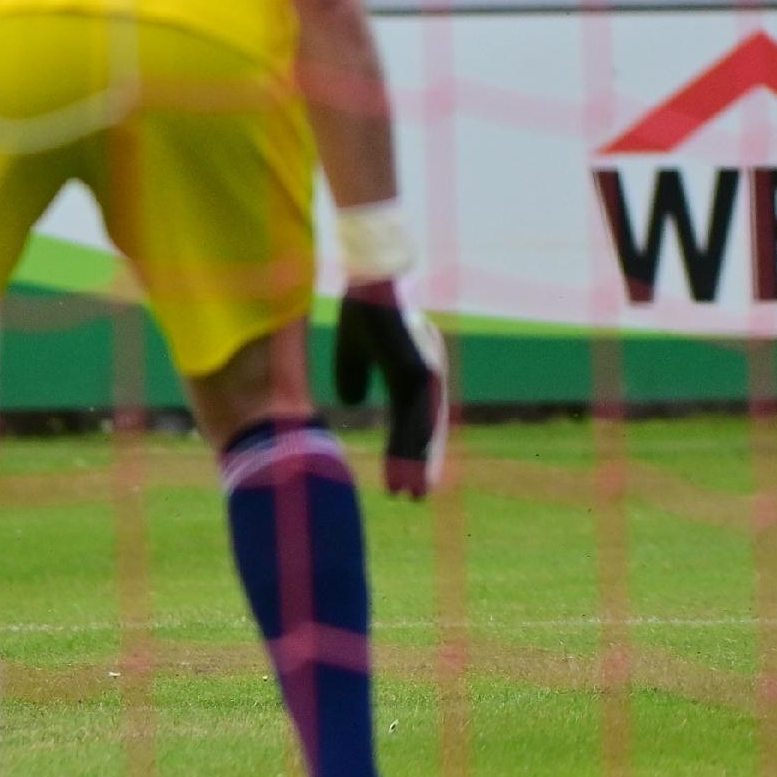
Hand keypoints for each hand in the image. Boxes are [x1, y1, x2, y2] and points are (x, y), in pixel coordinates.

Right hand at [333, 279, 448, 499]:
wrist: (369, 280)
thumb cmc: (362, 309)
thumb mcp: (352, 350)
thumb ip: (352, 376)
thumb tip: (350, 402)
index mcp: (411, 372)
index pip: (412, 419)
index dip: (407, 449)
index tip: (403, 477)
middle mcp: (426, 375)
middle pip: (425, 429)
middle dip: (421, 464)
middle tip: (416, 497)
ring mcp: (426, 373)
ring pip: (423, 428)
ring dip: (418, 462)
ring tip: (412, 492)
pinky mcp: (419, 370)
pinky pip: (416, 414)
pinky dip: (412, 441)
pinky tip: (409, 462)